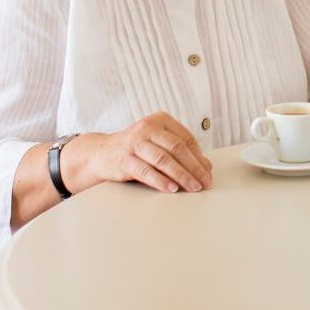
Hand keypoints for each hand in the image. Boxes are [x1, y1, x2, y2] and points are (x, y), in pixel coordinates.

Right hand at [90, 111, 213, 192]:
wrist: (101, 153)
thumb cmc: (136, 148)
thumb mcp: (157, 142)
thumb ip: (179, 150)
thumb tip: (206, 166)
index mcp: (160, 120)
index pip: (186, 138)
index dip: (199, 156)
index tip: (208, 172)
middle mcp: (147, 128)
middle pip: (177, 148)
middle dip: (194, 167)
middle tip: (205, 182)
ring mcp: (134, 143)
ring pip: (164, 160)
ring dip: (181, 176)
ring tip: (192, 187)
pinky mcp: (124, 159)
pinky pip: (146, 171)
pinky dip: (161, 181)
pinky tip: (172, 189)